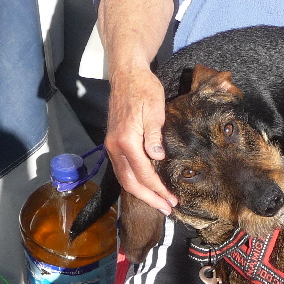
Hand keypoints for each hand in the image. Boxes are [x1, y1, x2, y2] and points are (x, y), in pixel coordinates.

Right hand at [104, 65, 177, 213]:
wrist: (127, 74)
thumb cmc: (144, 89)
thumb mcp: (154, 109)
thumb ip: (154, 135)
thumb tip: (157, 158)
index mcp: (126, 140)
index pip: (144, 173)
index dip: (158, 189)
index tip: (172, 200)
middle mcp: (115, 147)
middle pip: (131, 182)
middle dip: (149, 198)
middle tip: (167, 208)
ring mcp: (112, 146)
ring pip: (125, 178)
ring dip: (142, 193)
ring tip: (159, 202)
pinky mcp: (113, 144)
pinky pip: (123, 170)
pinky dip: (135, 182)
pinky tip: (146, 187)